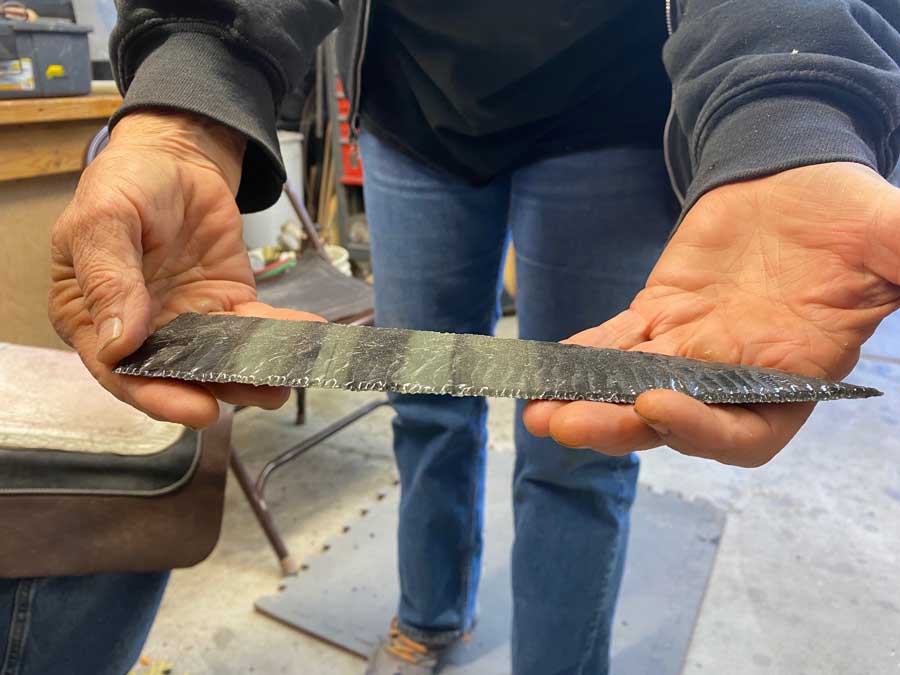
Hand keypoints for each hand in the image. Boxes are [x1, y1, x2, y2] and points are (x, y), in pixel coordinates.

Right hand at [49, 111, 321, 427]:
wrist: (176, 157)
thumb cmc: (126, 183)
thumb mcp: (102, 220)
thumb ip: (107, 278)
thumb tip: (118, 342)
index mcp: (92, 317)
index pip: (121, 372)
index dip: (157, 396)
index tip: (195, 409)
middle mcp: (142, 329)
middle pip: (175, 376)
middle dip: (217, 391)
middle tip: (256, 393)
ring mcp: (187, 320)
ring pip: (219, 360)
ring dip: (254, 373)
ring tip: (285, 377)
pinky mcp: (227, 304)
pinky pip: (253, 326)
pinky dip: (280, 333)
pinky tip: (305, 335)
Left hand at [524, 162, 899, 465]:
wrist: (798, 182)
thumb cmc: (850, 219)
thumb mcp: (890, 242)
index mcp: (792, 376)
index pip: (744, 431)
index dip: (702, 431)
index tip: (656, 406)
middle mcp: (734, 374)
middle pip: (671, 419)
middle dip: (618, 426)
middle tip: (564, 425)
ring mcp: (691, 348)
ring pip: (631, 387)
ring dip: (584, 400)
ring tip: (537, 410)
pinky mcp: (659, 316)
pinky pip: (613, 343)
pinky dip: (580, 355)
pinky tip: (545, 365)